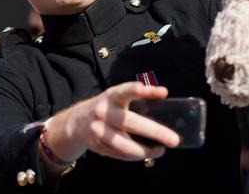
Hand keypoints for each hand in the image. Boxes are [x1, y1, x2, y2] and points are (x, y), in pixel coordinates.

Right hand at [48, 82, 180, 163]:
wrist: (74, 122)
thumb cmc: (106, 108)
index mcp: (111, 96)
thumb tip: (165, 110)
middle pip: (131, 123)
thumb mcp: (115, 98)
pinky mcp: (98, 146)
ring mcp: (99, 131)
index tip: (163, 92)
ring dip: (146, 151)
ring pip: (125, 145)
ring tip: (161, 150)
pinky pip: (120, 154)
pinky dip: (135, 156)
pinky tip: (147, 153)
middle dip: (155, 132)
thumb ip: (134, 102)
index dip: (145, 91)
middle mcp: (104, 112)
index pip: (127, 91)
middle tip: (174, 139)